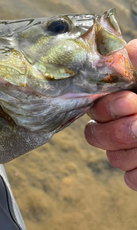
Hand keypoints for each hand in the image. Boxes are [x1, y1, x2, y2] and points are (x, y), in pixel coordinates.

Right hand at [84, 39, 136, 189]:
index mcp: (126, 101)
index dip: (110, 109)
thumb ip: (135, 57)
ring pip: (114, 159)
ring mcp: (133, 151)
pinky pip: (131, 181)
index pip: (96, 109)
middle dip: (121, 131)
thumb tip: (118, 48)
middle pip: (95, 137)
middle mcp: (126, 125)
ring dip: (135, 152)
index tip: (132, 101)